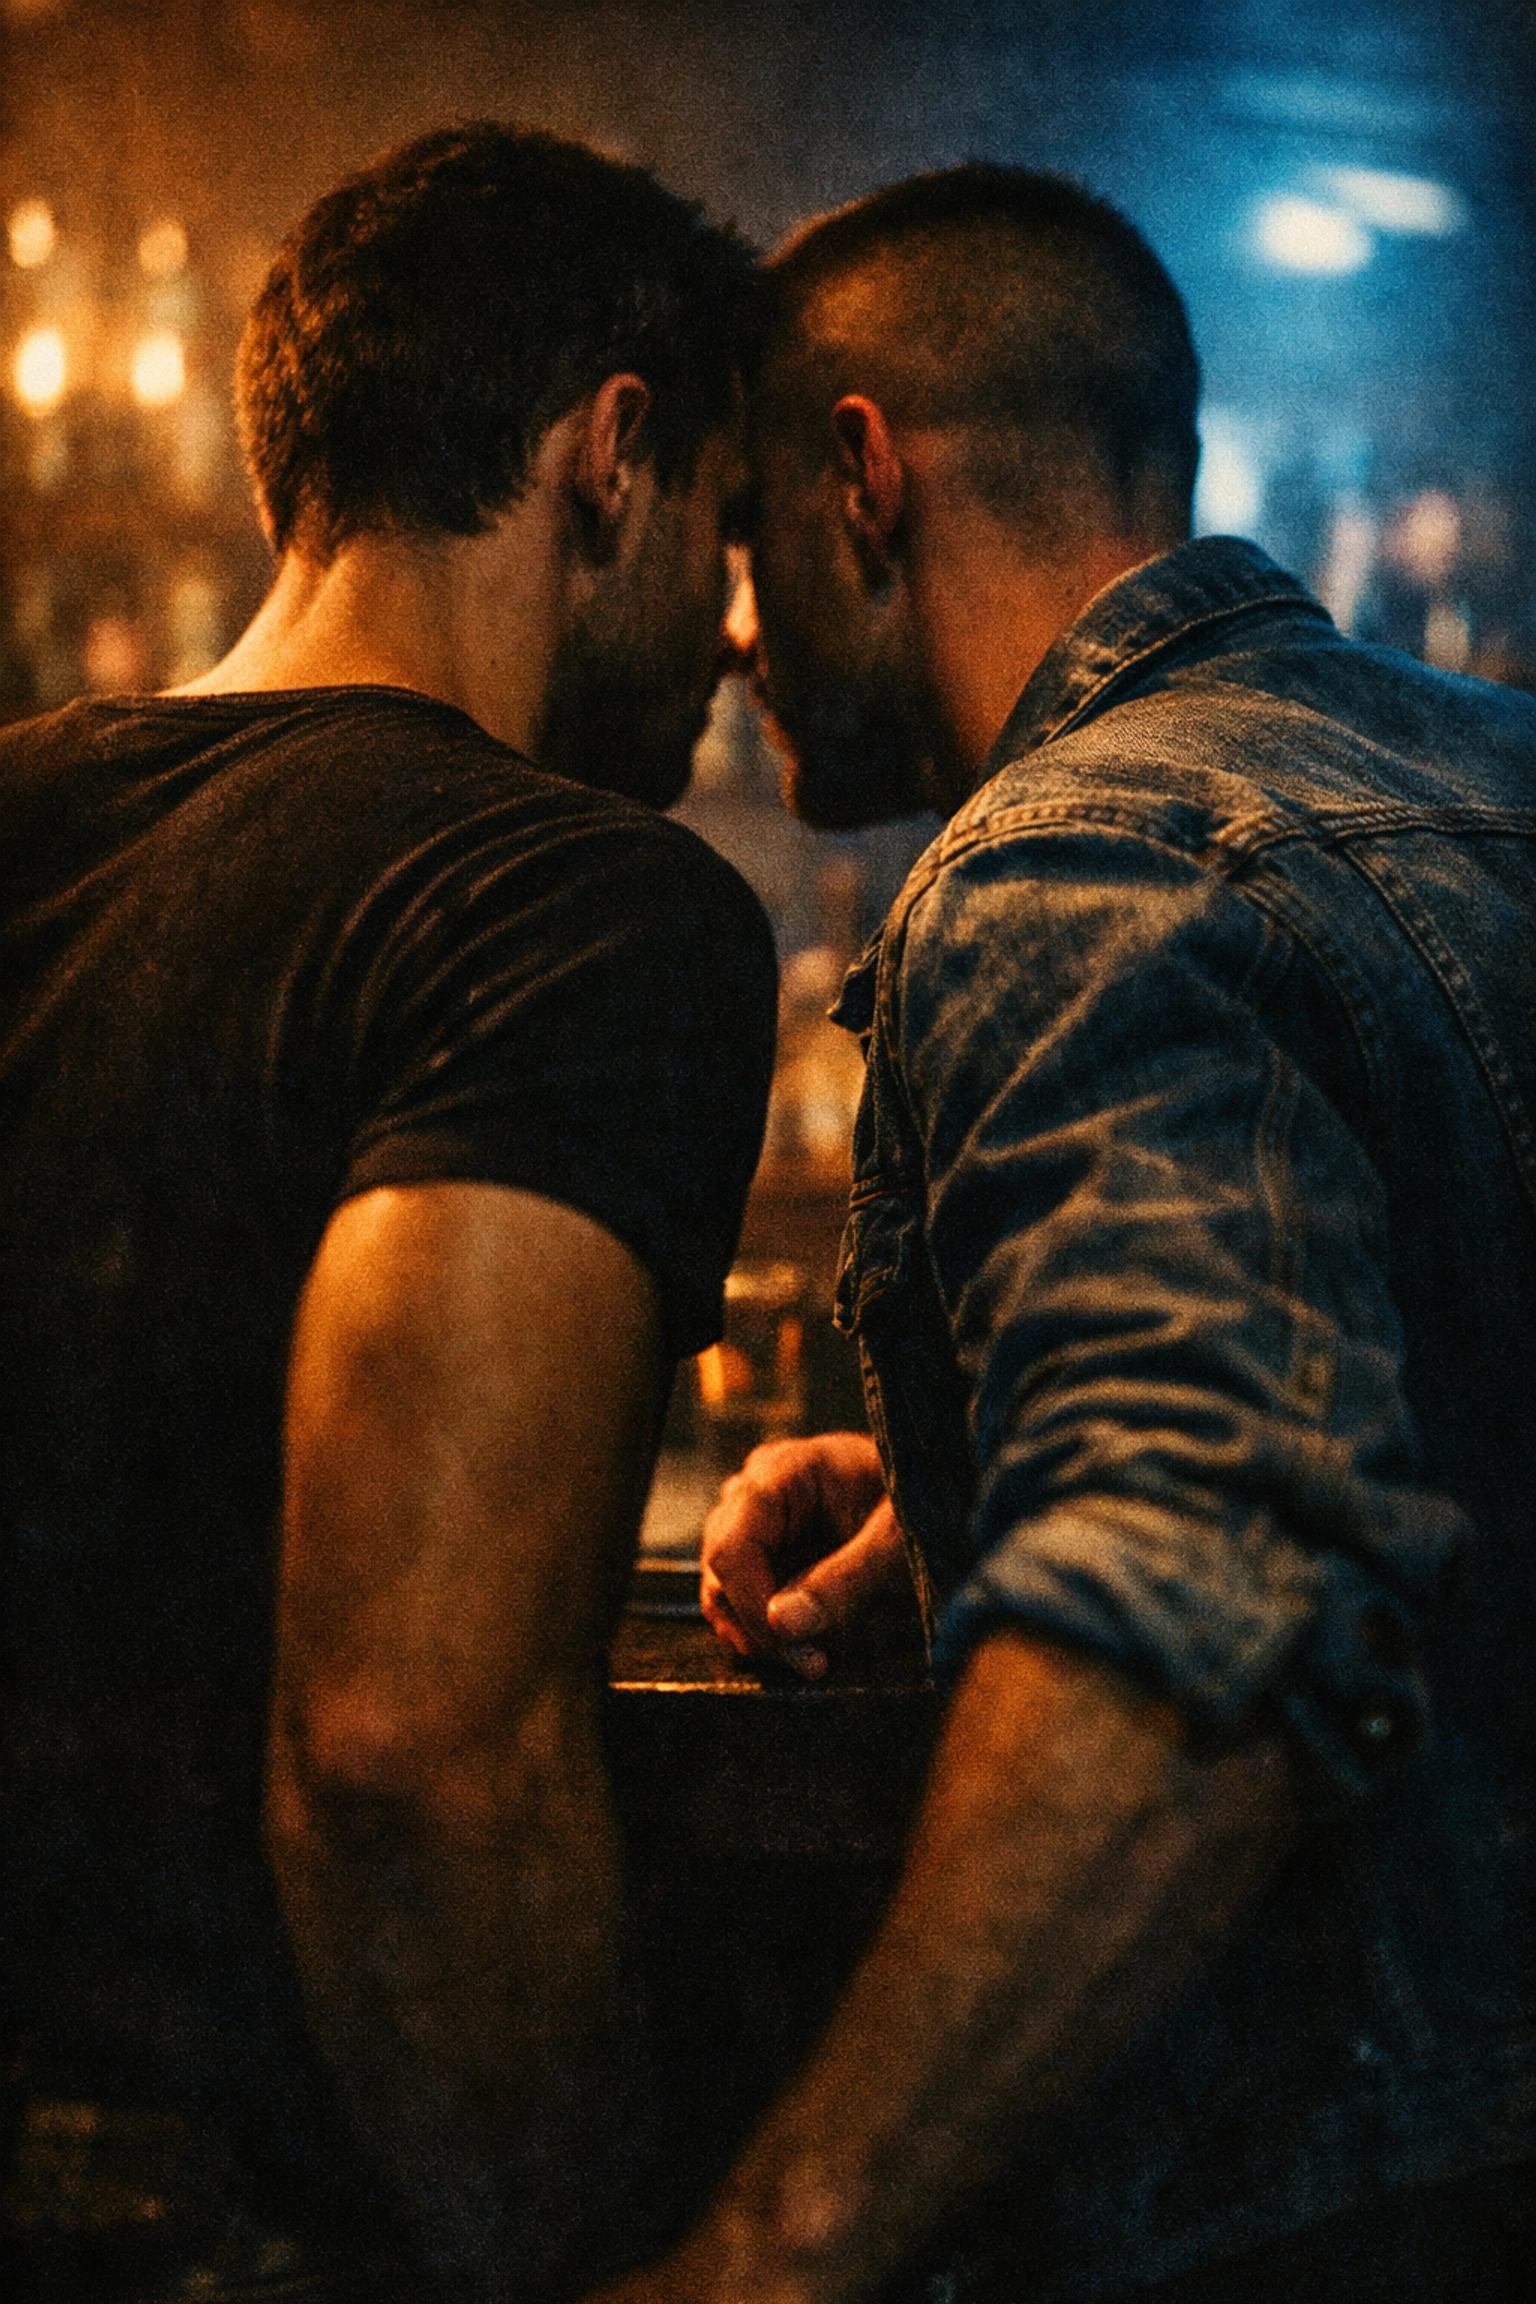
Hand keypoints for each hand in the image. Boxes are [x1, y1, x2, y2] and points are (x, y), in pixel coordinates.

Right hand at [700, 1431, 913, 1679]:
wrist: (950, 1502)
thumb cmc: (932, 1506)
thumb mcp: (896, 1545)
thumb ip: (842, 1582)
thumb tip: (782, 1625)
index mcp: (785, 1471)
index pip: (732, 1547)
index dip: (753, 1606)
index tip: (799, 1652)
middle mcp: (760, 1490)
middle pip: (721, 1569)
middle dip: (761, 1625)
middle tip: (813, 1664)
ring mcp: (763, 1520)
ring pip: (727, 1589)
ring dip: (766, 1632)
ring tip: (818, 1656)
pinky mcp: (773, 1550)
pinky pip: (749, 1597)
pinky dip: (775, 1629)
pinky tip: (817, 1642)